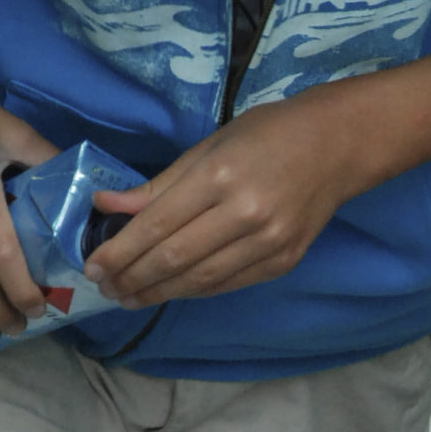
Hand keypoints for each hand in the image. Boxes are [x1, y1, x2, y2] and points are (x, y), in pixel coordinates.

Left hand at [87, 97, 350, 303]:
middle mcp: (246, 214)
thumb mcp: (209, 147)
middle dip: (133, 277)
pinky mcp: (283, 262)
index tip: (93, 265)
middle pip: (175, 258)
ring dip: (158, 292)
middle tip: (105, 288)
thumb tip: (106, 206)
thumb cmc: (268, 135)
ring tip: (129, 296)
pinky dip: (193, 290)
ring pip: (200, 280)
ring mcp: (269, 242)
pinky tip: (169, 290)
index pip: (158, 224)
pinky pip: (227, 284)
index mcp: (221, 176)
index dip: (121, 250)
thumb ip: (159, 184)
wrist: (338, 146)